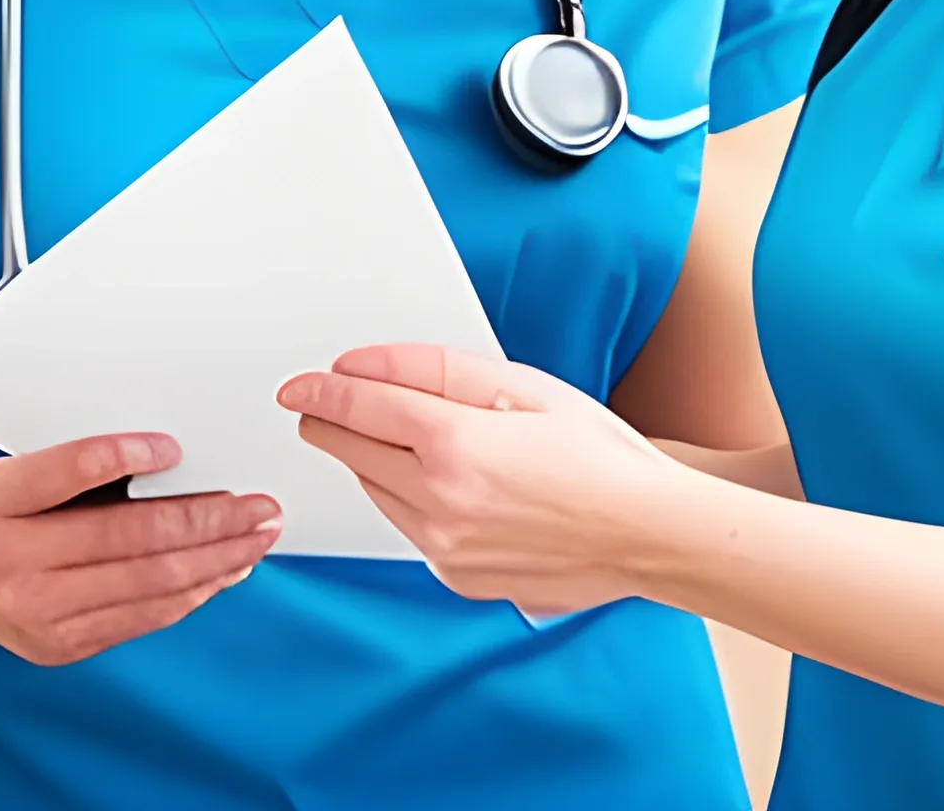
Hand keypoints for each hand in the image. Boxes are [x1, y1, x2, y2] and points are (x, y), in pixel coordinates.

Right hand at [0, 433, 279, 664]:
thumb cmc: (3, 505)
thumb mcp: (21, 465)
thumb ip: (83, 461)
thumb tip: (174, 455)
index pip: (67, 471)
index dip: (121, 455)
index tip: (174, 445)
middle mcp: (12, 565)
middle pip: (128, 539)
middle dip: (208, 521)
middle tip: (259, 504)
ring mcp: (40, 616)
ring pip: (147, 586)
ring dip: (216, 560)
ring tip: (257, 536)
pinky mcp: (65, 647)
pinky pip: (143, 616)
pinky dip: (192, 592)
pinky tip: (224, 569)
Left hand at [279, 346, 683, 615]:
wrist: (644, 532)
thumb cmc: (598, 455)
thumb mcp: (525, 385)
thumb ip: (440, 371)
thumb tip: (371, 367)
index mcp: (457, 446)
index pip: (365, 410)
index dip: (324, 391)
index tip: (299, 384)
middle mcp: (441, 504)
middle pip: (357, 454)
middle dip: (332, 423)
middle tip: (315, 404)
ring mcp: (445, 549)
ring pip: (377, 494)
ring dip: (370, 460)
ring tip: (387, 433)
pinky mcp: (456, 576)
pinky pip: (408, 528)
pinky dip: (407, 498)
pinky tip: (436, 479)